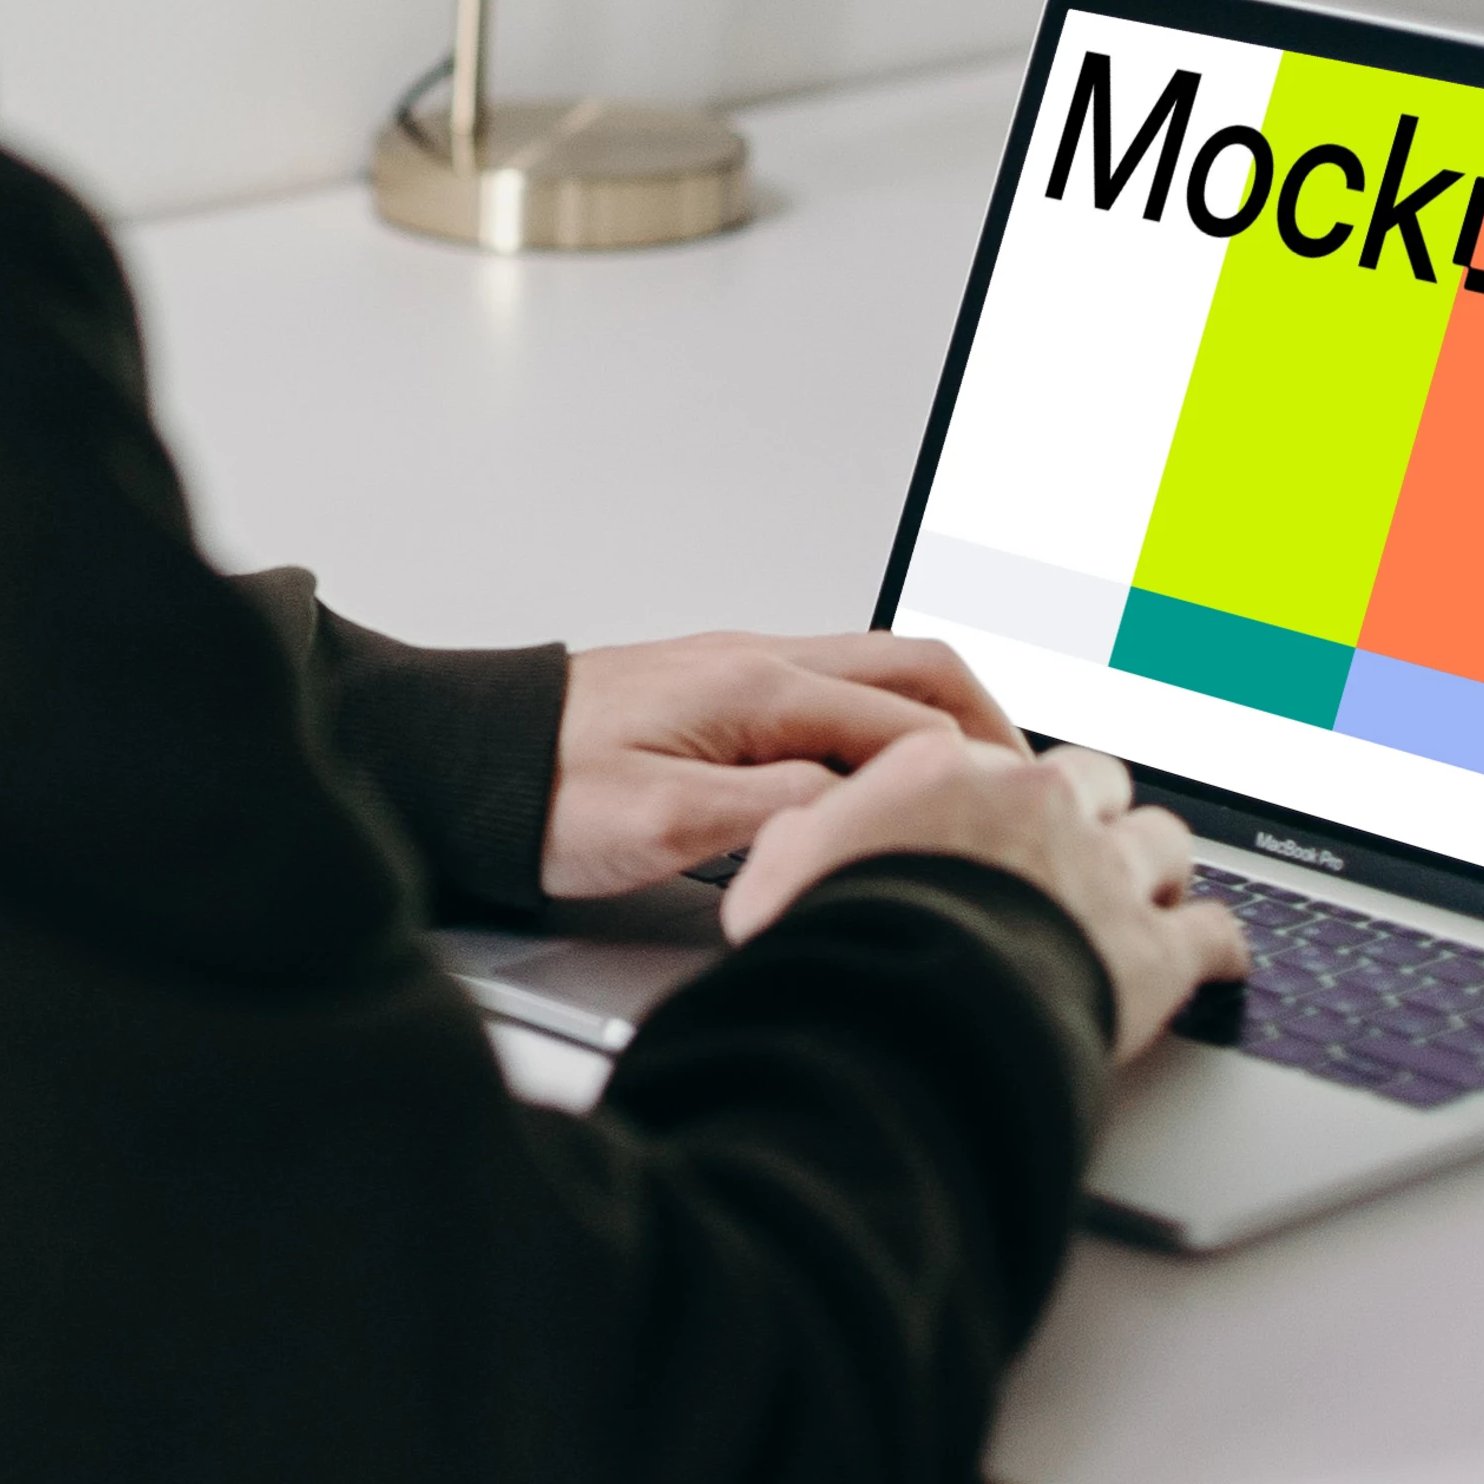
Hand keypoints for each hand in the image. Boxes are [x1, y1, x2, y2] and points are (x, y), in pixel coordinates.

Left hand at [544, 630, 1023, 899]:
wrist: (455, 761)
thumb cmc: (538, 793)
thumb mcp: (663, 823)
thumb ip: (778, 810)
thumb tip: (865, 807)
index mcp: (758, 686)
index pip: (912, 724)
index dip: (975, 776)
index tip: (1015, 822)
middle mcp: (758, 660)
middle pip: (917, 668)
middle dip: (987, 723)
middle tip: (1028, 787)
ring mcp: (738, 668)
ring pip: (877, 672)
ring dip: (939, 718)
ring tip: (974, 782)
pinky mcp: (715, 691)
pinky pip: (833, 689)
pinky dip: (886, 723)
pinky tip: (885, 773)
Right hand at [716, 735, 1247, 1064]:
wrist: (905, 1012)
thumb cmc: (837, 943)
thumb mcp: (780, 868)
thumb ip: (807, 837)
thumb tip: (803, 835)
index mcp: (950, 774)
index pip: (993, 758)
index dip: (999, 791)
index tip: (998, 812)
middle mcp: (1039, 805)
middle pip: (1095, 778)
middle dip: (1091, 808)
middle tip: (1076, 841)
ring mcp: (1104, 872)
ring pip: (1164, 841)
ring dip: (1155, 867)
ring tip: (1147, 893)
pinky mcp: (1155, 951)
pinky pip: (1215, 934)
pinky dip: (1218, 946)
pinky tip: (1217, 958)